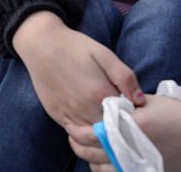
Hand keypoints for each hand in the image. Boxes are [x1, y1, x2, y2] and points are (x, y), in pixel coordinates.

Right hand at [12, 11, 144, 129]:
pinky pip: (75, 134)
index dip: (131, 115)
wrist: (40, 43)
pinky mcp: (56, 114)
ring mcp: (68, 114)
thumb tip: (140, 100)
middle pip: (110, 131)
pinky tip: (89, 118)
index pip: (125, 118)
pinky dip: (85, 133)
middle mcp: (83, 108)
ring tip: (104, 116)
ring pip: (92, 137)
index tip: (132, 108)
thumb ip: (125, 77)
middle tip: (119, 112)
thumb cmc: (74, 46)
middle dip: (118, 126)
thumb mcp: (104, 54)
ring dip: (101, 132)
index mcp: (99, 93)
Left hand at [68, 95, 180, 171]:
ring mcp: (144, 167)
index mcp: (133, 129)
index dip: (78, 133)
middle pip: (95, 155)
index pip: (94, 136)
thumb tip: (96, 112)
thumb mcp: (145, 103)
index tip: (71, 127)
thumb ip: (119, 108)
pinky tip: (105, 163)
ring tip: (87, 151)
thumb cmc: (175, 112)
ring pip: (104, 171)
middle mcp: (137, 151)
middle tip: (74, 138)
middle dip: (79, 147)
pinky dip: (109, 170)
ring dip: (91, 161)